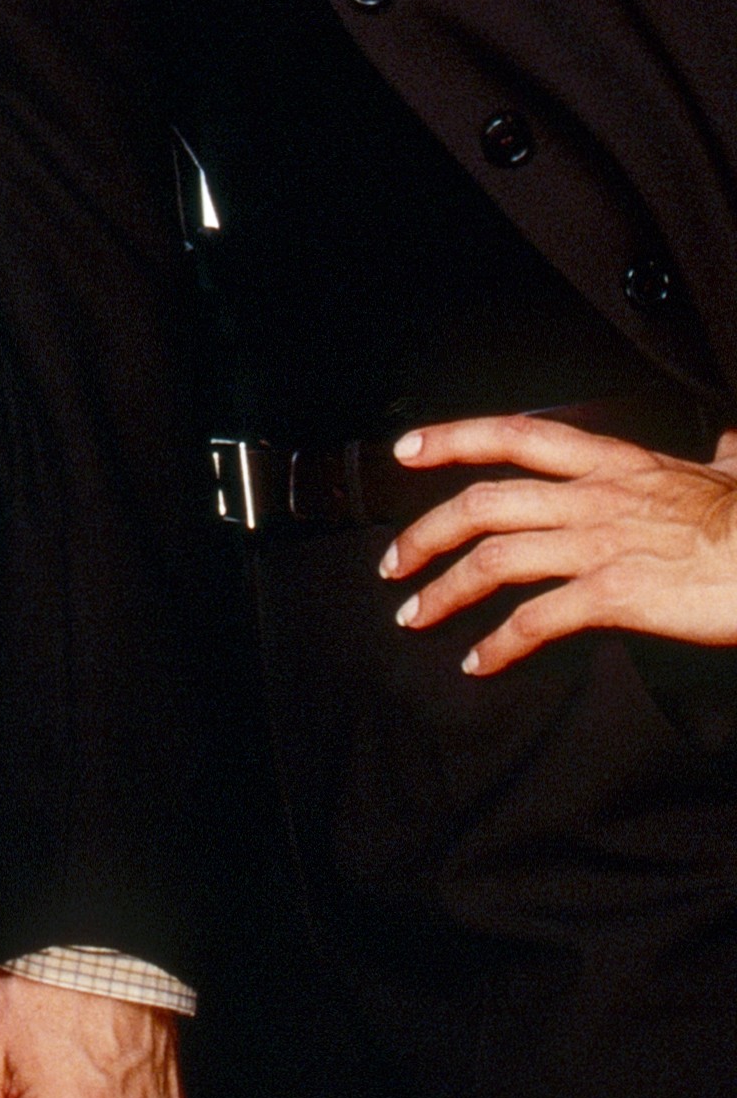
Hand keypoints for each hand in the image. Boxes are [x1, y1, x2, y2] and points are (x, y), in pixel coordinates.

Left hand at [381, 412, 736, 675]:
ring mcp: (601, 544)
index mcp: (613, 461)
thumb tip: (726, 441)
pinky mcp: (616, 595)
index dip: (451, 437)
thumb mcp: (730, 472)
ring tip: (415, 616)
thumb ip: (717, 455)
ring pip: (496, 559)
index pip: (513, 435)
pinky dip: (500, 643)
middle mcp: (594, 496)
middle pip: (483, 503)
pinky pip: (538, 620)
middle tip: (394, 563)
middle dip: (426, 532)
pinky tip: (481, 662)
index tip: (406, 452)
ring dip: (445, 589)